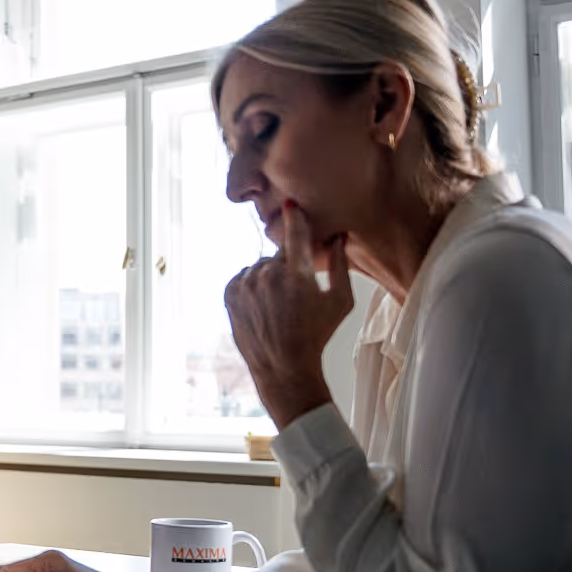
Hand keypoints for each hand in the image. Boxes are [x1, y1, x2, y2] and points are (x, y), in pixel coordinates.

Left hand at [223, 200, 351, 428]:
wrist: (283, 367)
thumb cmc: (317, 335)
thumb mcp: (340, 302)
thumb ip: (341, 266)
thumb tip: (338, 237)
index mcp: (296, 274)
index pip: (295, 232)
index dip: (294, 216)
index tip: (290, 204)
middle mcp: (267, 275)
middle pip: (279, 255)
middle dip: (289, 265)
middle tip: (296, 292)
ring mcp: (245, 284)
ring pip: (260, 266)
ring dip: (269, 276)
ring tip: (279, 304)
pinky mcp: (229, 294)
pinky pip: (243, 277)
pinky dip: (252, 285)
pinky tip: (264, 306)